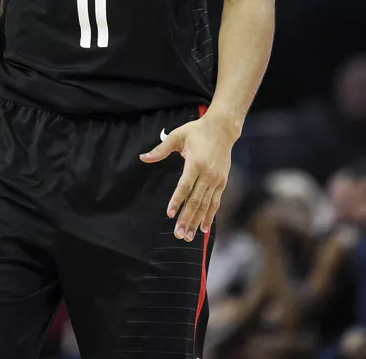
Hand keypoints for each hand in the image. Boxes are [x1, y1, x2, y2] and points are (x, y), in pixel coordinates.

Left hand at [140, 114, 236, 241]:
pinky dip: (210, 216)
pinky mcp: (222, 182)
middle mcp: (207, 174)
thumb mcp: (177, 136)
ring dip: (196, 221)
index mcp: (195, 163)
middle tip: (178, 234)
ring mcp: (216, 180)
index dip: (177, 201)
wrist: (222, 129)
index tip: (170, 214)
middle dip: (186, 218)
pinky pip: (215, 202)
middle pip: (195, 200)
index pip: (185, 186)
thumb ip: (160, 149)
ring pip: (205, 204)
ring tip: (188, 236)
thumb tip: (143, 158)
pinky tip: (204, 229)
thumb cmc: (197, 131)